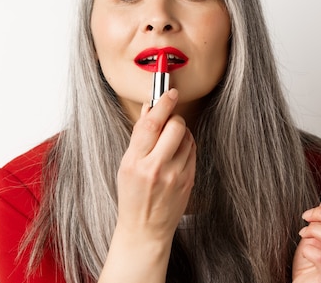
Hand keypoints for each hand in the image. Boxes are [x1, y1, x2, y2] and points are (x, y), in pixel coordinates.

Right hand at [115, 88, 196, 243]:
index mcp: (136, 162)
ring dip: (180, 132)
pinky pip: (193, 150)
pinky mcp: (189, 180)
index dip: (162, 104)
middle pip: (175, 126)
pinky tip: (177, 153)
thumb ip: (139, 136)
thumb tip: (150, 108)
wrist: (146, 229)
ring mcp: (176, 175)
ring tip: (169, 143)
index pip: (151, 125)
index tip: (169, 92)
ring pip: (187, 136)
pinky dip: (187, 145)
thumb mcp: (127, 165)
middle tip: (167, 121)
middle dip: (173, 118)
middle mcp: (156, 168)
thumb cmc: (132, 196)